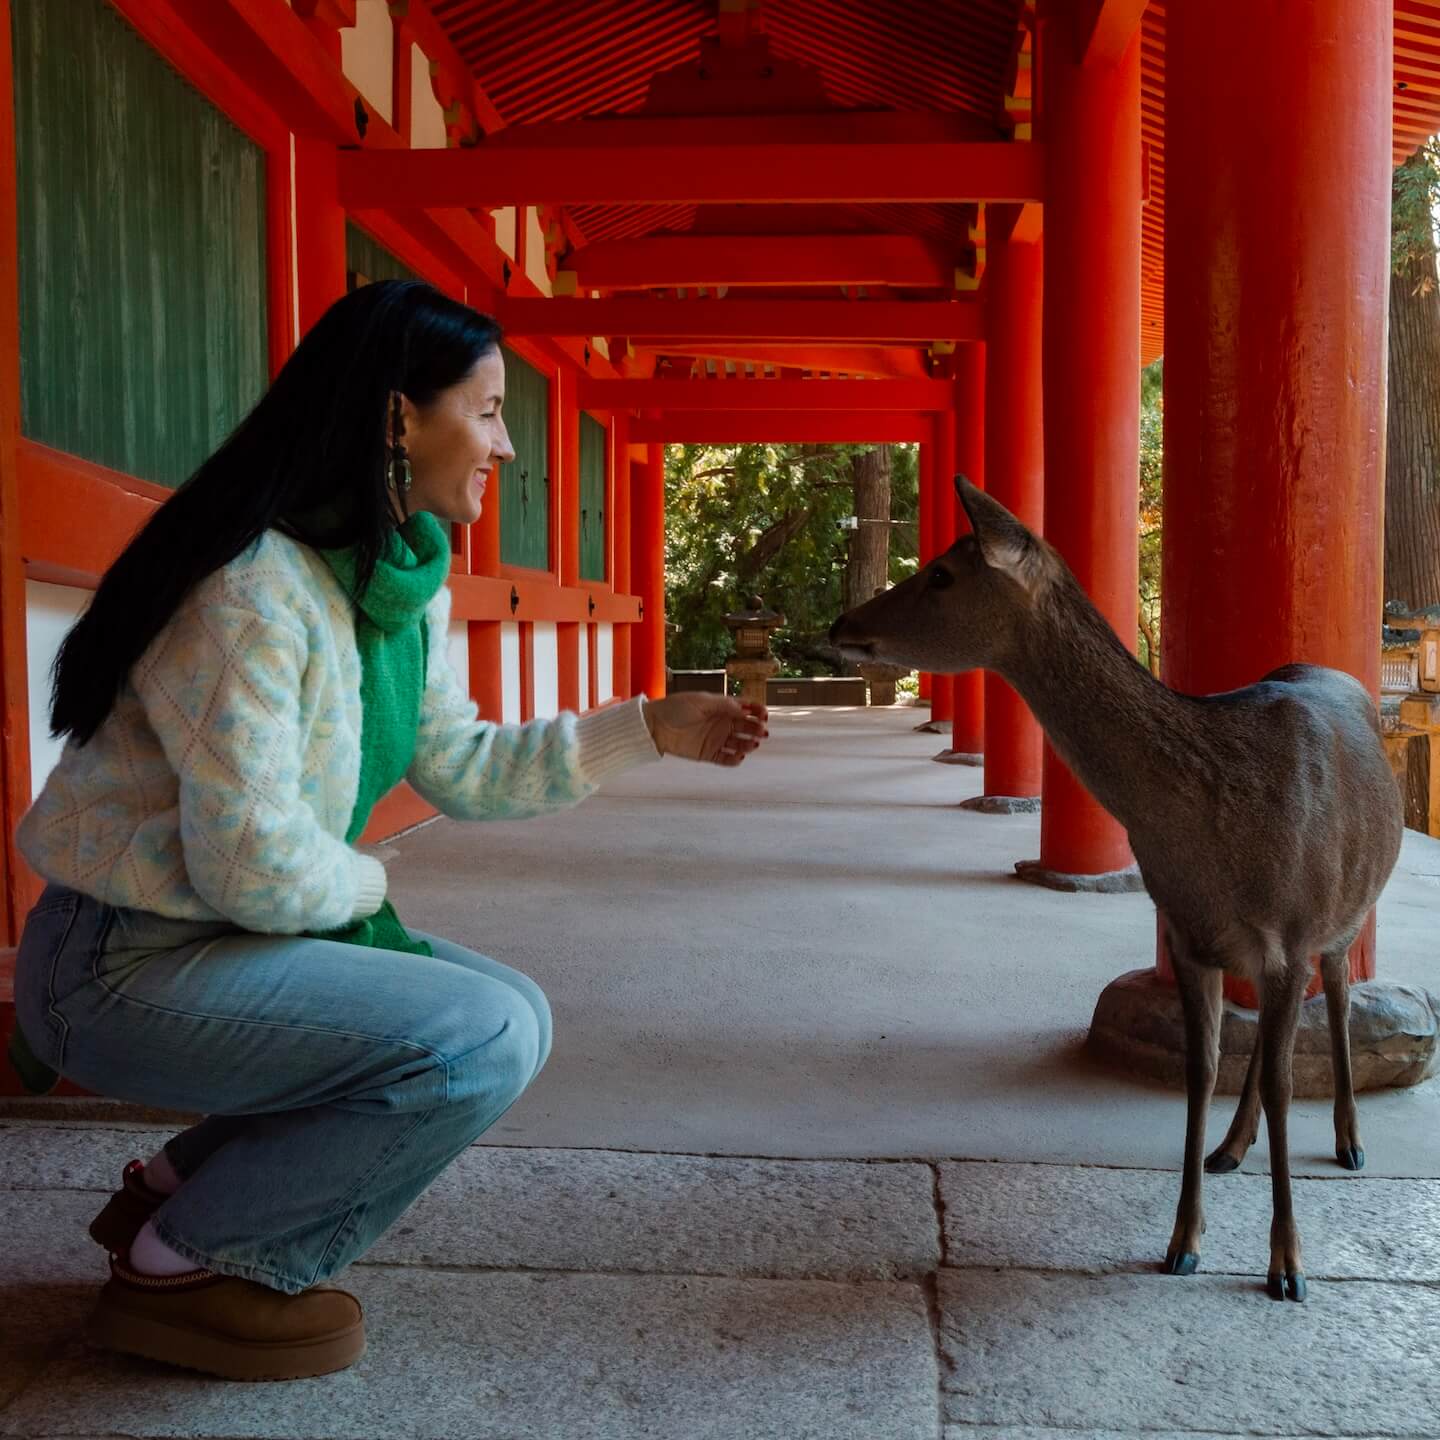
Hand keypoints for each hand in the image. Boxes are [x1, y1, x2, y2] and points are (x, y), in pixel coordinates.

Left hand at [642, 693, 768, 765]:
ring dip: (749, 744)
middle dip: (757, 729)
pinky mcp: (710, 754)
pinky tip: (739, 756)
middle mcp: (723, 723)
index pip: (746, 709)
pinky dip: (735, 759)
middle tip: (761, 731)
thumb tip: (744, 708)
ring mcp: (717, 739)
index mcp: (722, 708)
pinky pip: (727, 759)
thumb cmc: (675, 708)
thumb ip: (723, 705)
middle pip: (747, 727)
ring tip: (751, 744)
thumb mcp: (701, 701)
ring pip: (741, 744)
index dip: (757, 711)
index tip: (763, 714)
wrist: (655, 726)